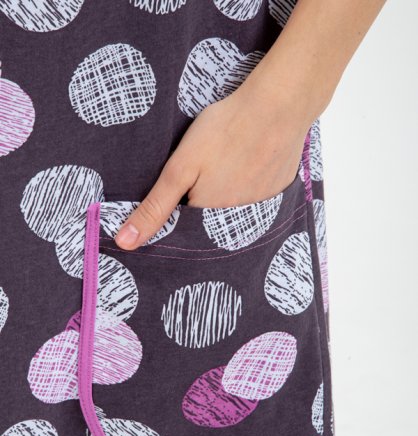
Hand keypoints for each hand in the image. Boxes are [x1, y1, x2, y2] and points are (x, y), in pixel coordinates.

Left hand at [114, 84, 309, 249]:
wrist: (278, 106)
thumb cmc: (224, 131)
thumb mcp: (179, 168)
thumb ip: (155, 207)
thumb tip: (126, 243)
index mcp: (209, 216)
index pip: (185, 225)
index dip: (178, 204)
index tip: (181, 184)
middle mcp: (237, 219)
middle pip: (211, 216)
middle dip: (204, 197)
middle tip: (208, 166)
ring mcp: (262, 205)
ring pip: (235, 204)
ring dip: (229, 189)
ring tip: (228, 161)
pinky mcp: (279, 190)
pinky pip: (258, 194)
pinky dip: (250, 182)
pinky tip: (248, 160)